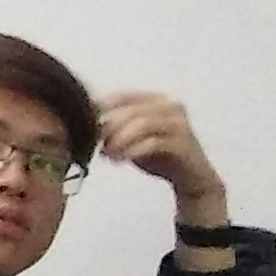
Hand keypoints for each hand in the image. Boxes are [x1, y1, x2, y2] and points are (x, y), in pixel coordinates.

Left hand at [93, 91, 228, 216]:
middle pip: (130, 110)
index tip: (83, 124)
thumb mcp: (132, 138)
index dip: (100, 109)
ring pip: (141, 124)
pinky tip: (121, 160)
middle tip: (97, 143)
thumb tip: (84, 126)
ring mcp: (180, 123)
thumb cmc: (160, 156)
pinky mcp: (184, 142)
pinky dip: (132, 151)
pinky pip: (153, 142)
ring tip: (108, 154)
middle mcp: (170, 106)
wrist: (192, 179)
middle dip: (109, 127)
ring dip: (120, 140)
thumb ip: (115, 128)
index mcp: (156, 99)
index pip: (121, 96)